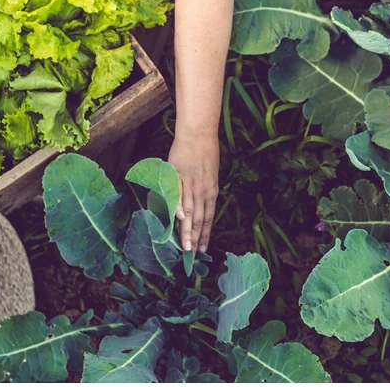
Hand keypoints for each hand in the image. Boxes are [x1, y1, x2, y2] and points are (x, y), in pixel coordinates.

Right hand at [168, 131, 219, 252]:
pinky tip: (177, 220)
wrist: (198, 134)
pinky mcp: (179, 176)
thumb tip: (201, 206)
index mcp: (211, 191)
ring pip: (189, 211)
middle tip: (192, 255)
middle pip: (199, 219)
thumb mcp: (210, 174)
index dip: (206, 234)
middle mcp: (203, 191)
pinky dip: (178, 207)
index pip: (209, 218)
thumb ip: (206, 190)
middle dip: (196, 239)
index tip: (203, 249)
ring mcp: (191, 184)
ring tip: (184, 247)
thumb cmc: (205, 152)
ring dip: (187, 230)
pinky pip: (177, 195)